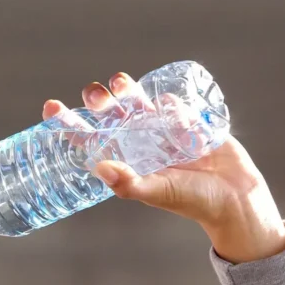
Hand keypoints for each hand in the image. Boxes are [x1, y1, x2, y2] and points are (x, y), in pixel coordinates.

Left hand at [41, 72, 284, 263]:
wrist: (235, 198)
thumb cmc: (192, 201)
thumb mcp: (158, 192)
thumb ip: (131, 184)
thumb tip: (100, 168)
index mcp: (125, 161)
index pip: (89, 139)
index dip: (69, 123)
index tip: (50, 107)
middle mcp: (138, 144)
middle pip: (110, 116)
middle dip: (99, 102)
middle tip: (94, 94)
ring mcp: (161, 132)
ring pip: (137, 105)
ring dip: (126, 91)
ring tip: (119, 82)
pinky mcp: (187, 123)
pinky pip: (172, 105)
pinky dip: (167, 101)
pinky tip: (167, 103)